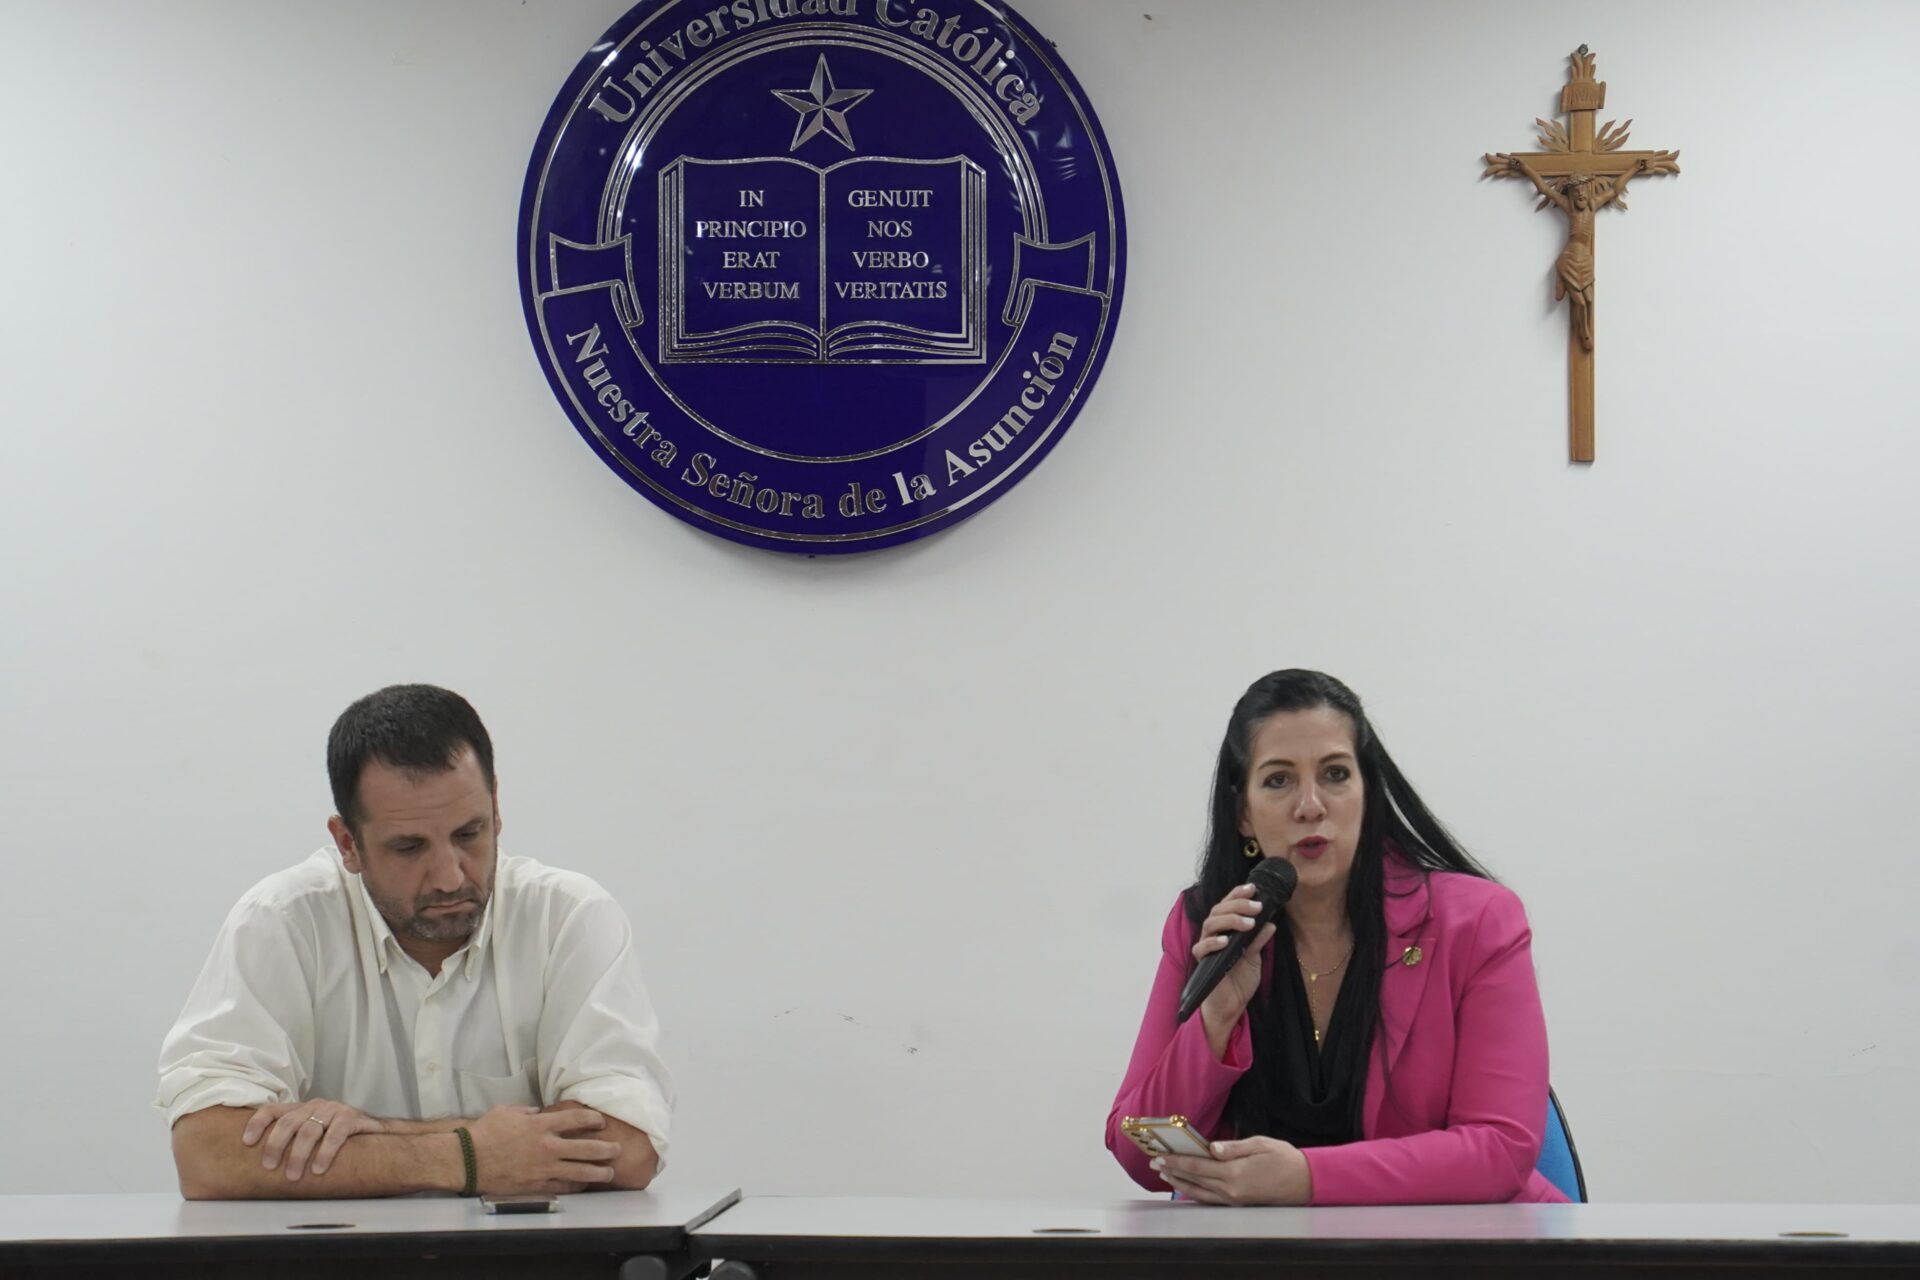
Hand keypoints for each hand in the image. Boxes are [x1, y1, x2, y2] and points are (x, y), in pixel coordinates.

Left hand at [242, 1099, 384, 1180]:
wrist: (374, 1131)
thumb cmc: (336, 1137)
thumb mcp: (312, 1133)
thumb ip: (293, 1141)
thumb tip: (258, 1168)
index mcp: (300, 1109)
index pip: (272, 1109)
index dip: (257, 1123)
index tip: (246, 1143)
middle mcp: (314, 1106)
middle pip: (288, 1122)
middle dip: (275, 1146)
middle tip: (269, 1167)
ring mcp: (333, 1110)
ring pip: (309, 1130)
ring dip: (298, 1155)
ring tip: (293, 1176)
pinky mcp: (351, 1118)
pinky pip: (335, 1135)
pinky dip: (325, 1153)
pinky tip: (318, 1168)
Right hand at [467, 1104, 622, 1194]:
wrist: (468, 1160)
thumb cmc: (486, 1132)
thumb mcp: (508, 1111)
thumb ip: (529, 1112)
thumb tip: (541, 1114)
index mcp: (542, 1125)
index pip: (577, 1119)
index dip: (593, 1119)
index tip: (601, 1121)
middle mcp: (548, 1147)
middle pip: (587, 1147)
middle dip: (606, 1149)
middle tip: (617, 1149)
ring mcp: (543, 1168)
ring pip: (580, 1171)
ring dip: (598, 1172)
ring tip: (609, 1173)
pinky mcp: (536, 1185)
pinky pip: (562, 1187)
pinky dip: (575, 1186)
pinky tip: (583, 1185)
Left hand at [1153, 1136, 1311, 1205]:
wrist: (1305, 1182)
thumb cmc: (1285, 1159)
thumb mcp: (1260, 1144)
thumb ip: (1234, 1147)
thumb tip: (1212, 1148)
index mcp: (1235, 1173)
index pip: (1198, 1166)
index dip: (1177, 1161)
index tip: (1161, 1156)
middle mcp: (1231, 1190)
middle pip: (1195, 1180)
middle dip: (1173, 1171)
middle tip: (1155, 1164)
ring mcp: (1235, 1199)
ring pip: (1200, 1193)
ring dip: (1181, 1183)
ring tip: (1166, 1174)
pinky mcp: (1239, 1203)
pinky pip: (1211, 1199)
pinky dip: (1196, 1193)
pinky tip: (1188, 1187)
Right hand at [1192, 883, 1277, 1030]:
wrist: (1232, 1004)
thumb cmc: (1240, 978)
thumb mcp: (1254, 957)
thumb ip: (1259, 940)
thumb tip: (1270, 924)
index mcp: (1226, 929)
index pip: (1228, 905)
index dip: (1238, 895)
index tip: (1253, 888)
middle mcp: (1214, 934)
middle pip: (1218, 910)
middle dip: (1238, 905)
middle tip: (1257, 907)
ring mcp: (1207, 946)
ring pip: (1210, 923)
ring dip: (1229, 920)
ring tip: (1248, 923)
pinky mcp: (1202, 961)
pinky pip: (1202, 947)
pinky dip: (1213, 942)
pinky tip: (1226, 940)